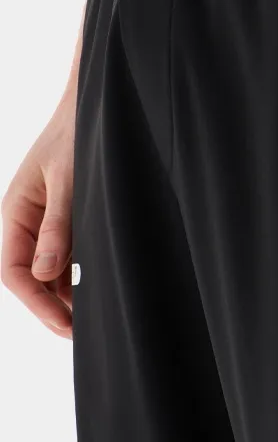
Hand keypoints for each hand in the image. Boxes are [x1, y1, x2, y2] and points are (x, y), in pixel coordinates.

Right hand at [2, 83, 75, 337]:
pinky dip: (80, 275)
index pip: (14, 272)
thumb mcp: (69, 182)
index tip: (66, 326)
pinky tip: (100, 288)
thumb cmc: (77, 137)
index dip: (37, 304)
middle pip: (32, 278)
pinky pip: (68, 256)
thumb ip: (59, 227)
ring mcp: (48, 223)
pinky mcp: (68, 221)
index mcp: (15, 214)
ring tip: (97, 316)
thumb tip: (46, 274)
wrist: (95, 109)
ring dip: (68, 294)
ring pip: (51, 271)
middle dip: (53, 306)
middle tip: (85, 332)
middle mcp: (27, 223)